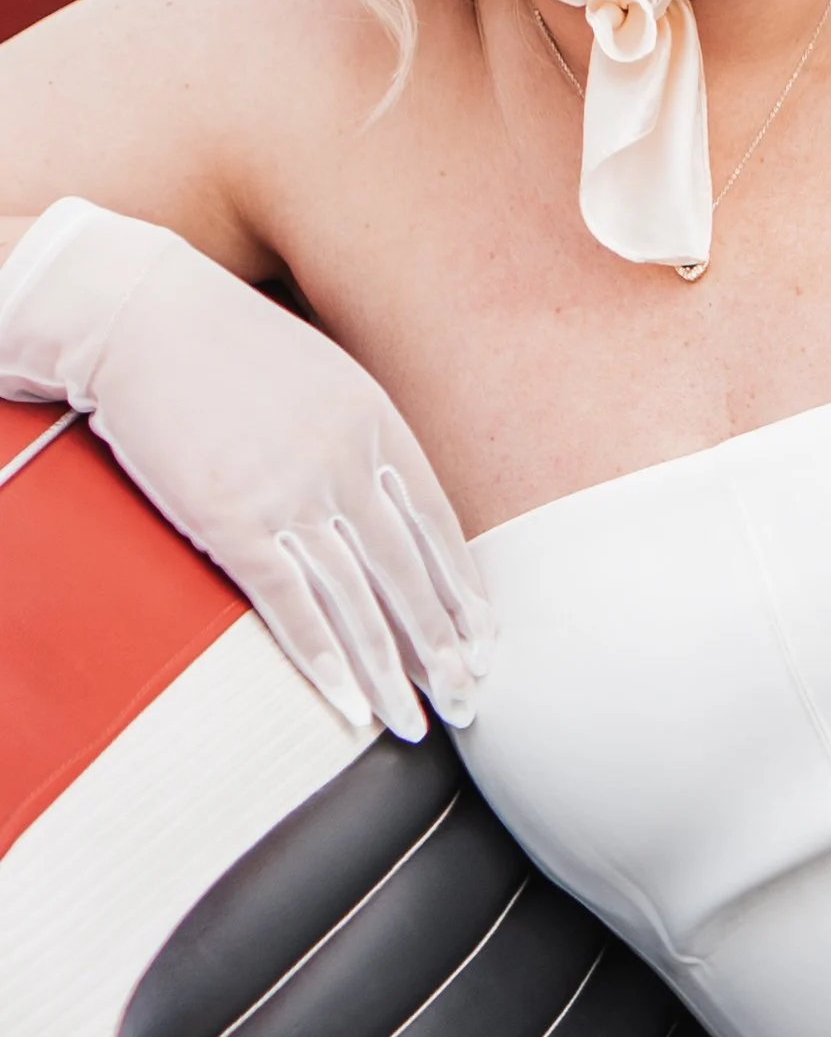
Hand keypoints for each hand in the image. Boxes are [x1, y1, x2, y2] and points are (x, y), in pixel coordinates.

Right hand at [0, 197, 490, 741]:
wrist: (140, 315)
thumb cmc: (225, 345)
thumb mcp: (322, 378)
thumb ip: (360, 437)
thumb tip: (384, 494)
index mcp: (379, 426)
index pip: (439, 528)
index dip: (463, 593)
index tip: (485, 641)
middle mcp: (348, 465)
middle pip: (410, 576)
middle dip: (444, 649)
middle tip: (467, 701)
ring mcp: (293, 495)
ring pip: (359, 602)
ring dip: (390, 671)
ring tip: (415, 721)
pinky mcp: (234, 520)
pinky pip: (291, 604)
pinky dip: (324, 658)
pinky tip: (347, 699)